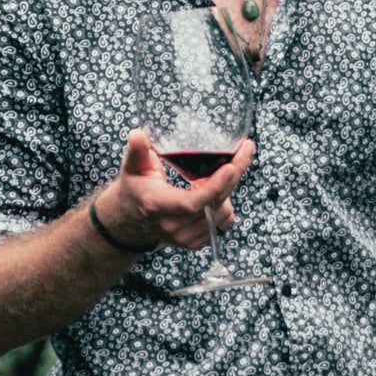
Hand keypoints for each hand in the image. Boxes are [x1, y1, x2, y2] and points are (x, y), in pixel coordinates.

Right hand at [99, 124, 254, 255]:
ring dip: (227, 189)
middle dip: (233, 176)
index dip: (214, 187)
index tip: (231, 166)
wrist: (130, 220)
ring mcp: (185, 237)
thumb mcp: (132, 167)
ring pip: (223, 212)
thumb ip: (136, 150)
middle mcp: (173, 226)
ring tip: (217, 172)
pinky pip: (223, 221)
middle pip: (214, 204)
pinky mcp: (195, 242)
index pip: (190, 203)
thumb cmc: (134, 188)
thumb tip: (137, 134)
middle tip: (245, 149)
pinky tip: (212, 189)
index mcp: (157, 206)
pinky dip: (224, 202)